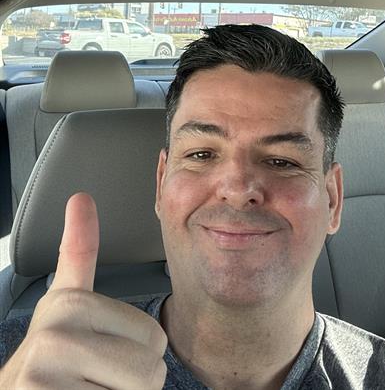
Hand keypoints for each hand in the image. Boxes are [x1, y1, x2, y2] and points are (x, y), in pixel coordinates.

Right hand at [0, 193, 166, 388]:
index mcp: (66, 301)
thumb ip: (79, 263)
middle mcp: (54, 325)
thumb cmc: (52, 366)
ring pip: (145, 383)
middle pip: (153, 350)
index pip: (92, 269)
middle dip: (138, 375)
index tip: (80, 196)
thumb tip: (80, 198)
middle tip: (97, 378)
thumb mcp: (65, 315)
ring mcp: (46, 365)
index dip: (81, 229)